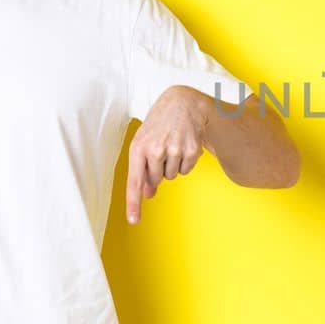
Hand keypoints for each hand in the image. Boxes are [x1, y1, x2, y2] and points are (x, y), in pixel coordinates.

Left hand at [126, 85, 209, 224]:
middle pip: (156, 180)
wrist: (182, 103)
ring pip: (172, 176)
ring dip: (172, 165)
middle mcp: (156, 149)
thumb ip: (143, 168)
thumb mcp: (144, 143)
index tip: (134, 220)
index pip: (135, 180)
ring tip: (173, 144)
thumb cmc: (159, 125)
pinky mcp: (191, 150)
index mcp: (138, 147)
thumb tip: (147, 193)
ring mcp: (175, 149)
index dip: (133, 203)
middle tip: (162, 150)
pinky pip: (186, 170)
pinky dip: (185, 162)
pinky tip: (184, 145)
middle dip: (158, 170)